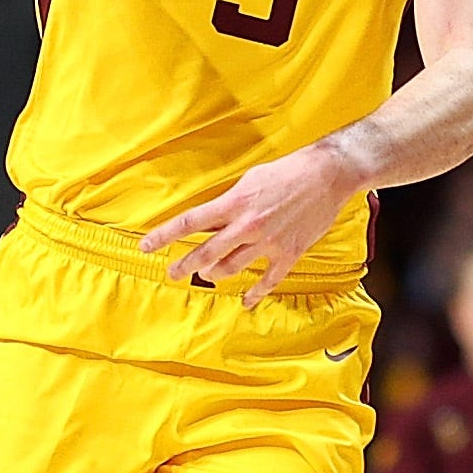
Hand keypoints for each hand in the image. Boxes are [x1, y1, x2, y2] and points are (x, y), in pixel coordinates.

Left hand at [145, 143, 365, 302]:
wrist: (327, 175)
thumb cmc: (288, 171)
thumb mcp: (250, 179)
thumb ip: (229, 201)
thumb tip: (210, 217)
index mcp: (234, 203)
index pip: (189, 222)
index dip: (163, 236)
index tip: (145, 246)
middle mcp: (247, 225)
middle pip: (205, 252)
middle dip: (184, 265)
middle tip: (172, 272)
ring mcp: (268, 242)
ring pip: (231, 269)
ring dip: (214, 276)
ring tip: (206, 277)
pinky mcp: (288, 253)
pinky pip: (267, 280)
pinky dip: (255, 293)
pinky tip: (246, 300)